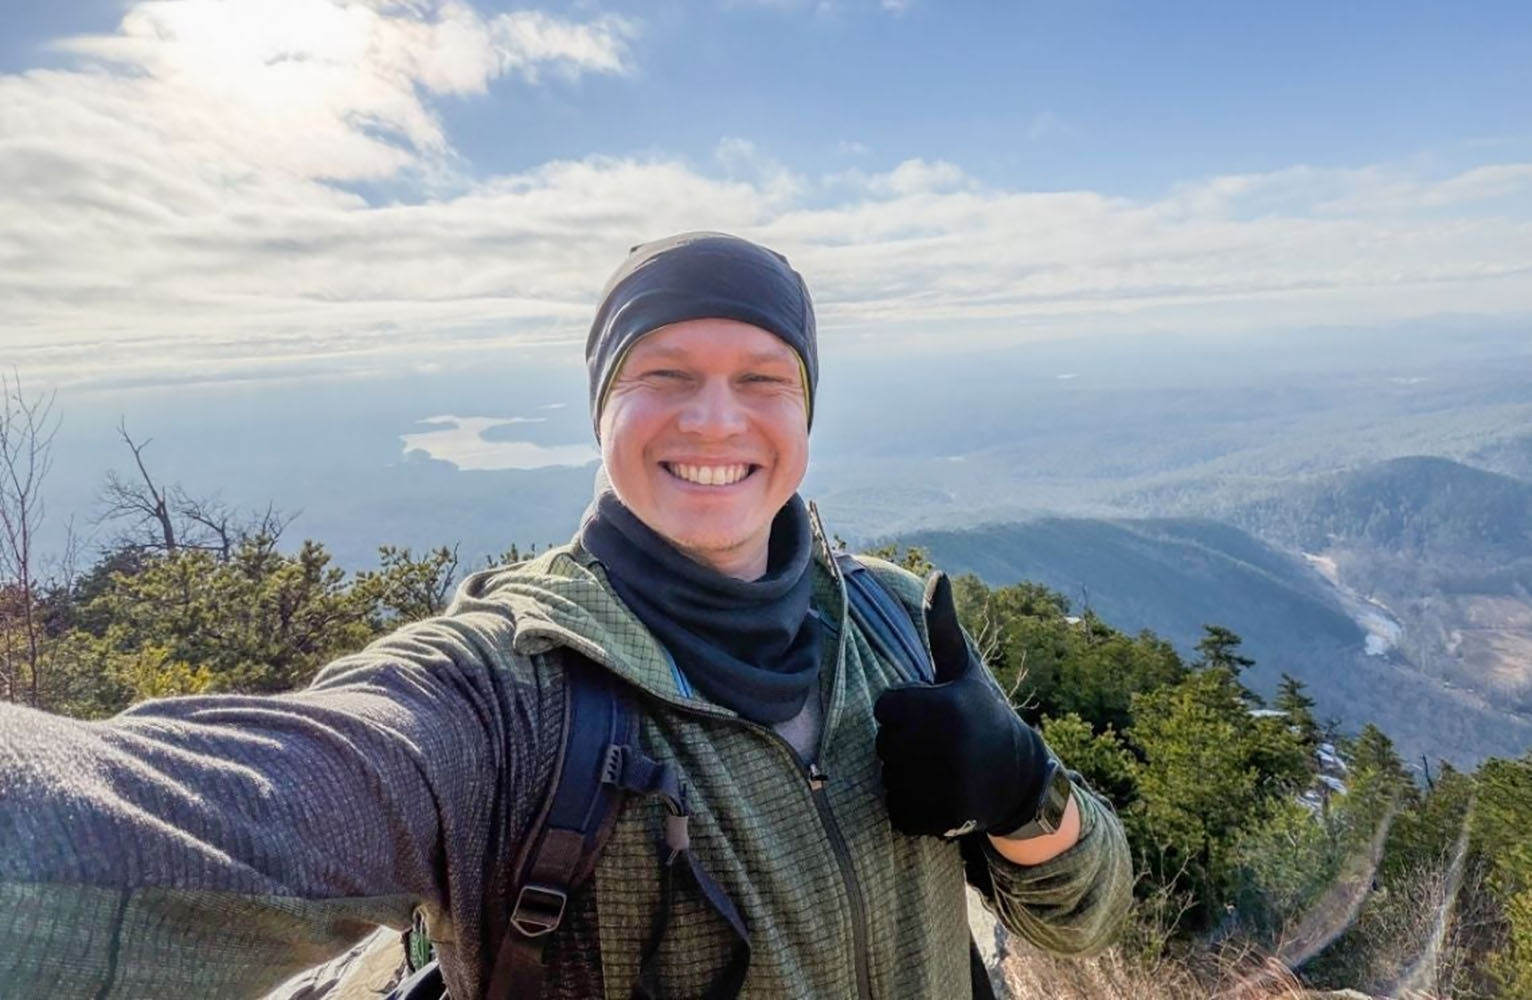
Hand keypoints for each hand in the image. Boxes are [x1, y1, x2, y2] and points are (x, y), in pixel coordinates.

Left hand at [873, 572, 1049, 838]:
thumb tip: (937, 574)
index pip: (884, 708)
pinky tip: (939, 795)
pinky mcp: (939, 820)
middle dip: (903, 744)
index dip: (905, 710)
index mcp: (942, 706)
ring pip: (887, 779)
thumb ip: (942, 627)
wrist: (1019, 779)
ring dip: (905, 777)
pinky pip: (897, 811)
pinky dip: (911, 808)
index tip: (933, 715)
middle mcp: (942, 746)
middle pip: (883, 744)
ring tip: (941, 769)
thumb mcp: (963, 671)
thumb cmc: (981, 715)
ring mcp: (941, 786)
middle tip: (940, 745)